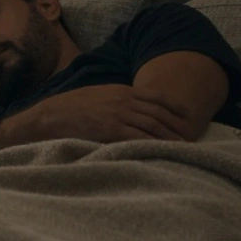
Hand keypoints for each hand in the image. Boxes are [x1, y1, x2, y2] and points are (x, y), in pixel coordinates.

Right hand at [16, 83, 192, 143]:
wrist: (50, 116)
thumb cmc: (70, 108)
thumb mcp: (96, 96)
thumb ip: (115, 99)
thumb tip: (130, 107)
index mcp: (120, 90)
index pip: (156, 96)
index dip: (175, 106)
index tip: (188, 116)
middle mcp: (123, 100)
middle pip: (159, 112)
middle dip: (177, 124)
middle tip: (190, 136)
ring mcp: (118, 114)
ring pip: (152, 125)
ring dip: (169, 136)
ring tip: (182, 147)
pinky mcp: (111, 129)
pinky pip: (138, 136)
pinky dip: (152, 143)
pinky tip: (161, 150)